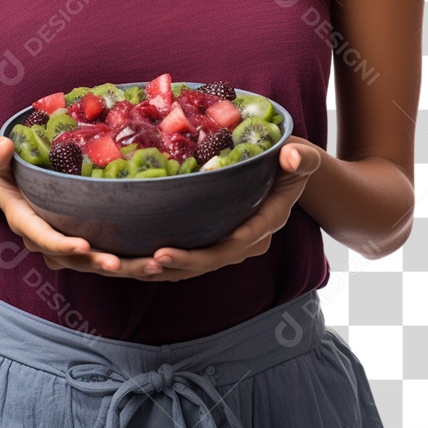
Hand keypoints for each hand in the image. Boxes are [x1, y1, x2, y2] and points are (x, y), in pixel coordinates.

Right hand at [0, 136, 186, 280]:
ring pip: (95, 264)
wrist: (10, 186)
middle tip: (122, 264)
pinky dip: (129, 261)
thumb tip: (3, 148)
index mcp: (26, 222)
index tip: (84, 247)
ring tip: (152, 266)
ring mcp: (65, 245)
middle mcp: (45, 240)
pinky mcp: (82, 243)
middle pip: (75, 259)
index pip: (44, 238)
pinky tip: (157, 261)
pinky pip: (105, 257)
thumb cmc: (6, 170)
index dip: (63, 245)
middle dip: (99, 263)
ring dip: (123, 267)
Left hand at [102, 135, 324, 281]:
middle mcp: (246, 242)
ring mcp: (230, 244)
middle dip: (171, 267)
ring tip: (124, 266)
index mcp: (265, 225)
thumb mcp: (303, 158)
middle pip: (205, 263)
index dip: (197, 255)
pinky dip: (161, 263)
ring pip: (192, 268)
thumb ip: (301, 159)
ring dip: (159, 271)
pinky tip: (132, 260)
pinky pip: (187, 258)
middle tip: (136, 262)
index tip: (164, 252)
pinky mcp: (215, 240)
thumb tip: (292, 157)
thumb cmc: (292, 162)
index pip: (229, 247)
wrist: (289, 173)